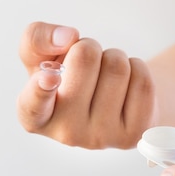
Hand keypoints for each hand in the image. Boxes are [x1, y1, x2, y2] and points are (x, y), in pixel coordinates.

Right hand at [17, 22, 156, 148]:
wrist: (117, 101)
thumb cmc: (73, 79)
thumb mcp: (44, 58)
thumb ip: (37, 40)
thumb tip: (66, 37)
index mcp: (37, 117)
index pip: (33, 106)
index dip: (41, 89)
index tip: (50, 77)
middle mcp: (67, 133)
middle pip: (85, 59)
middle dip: (89, 47)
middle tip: (87, 64)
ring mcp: (103, 138)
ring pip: (116, 66)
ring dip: (114, 58)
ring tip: (107, 76)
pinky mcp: (136, 134)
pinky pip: (141, 79)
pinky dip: (137, 69)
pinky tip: (127, 86)